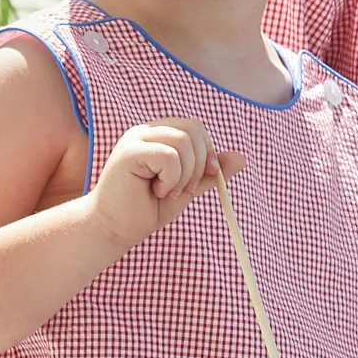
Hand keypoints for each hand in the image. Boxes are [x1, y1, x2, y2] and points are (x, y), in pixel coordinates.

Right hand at [88, 122, 242, 251]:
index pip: (195, 127)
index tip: (208, 176)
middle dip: (201, 163)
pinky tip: (156, 191)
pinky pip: (170, 156)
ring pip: (184, 141)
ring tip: (167, 192)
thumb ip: (209, 173)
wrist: (115, 230)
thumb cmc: (146, 209)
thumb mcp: (186, 188)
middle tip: (185, 189)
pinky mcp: (129, 152)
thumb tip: (241, 157)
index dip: (208, 152)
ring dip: (185, 174)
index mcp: (158, 136)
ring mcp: (136, 139)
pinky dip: (172, 179)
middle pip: (193, 128)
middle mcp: (146, 132)